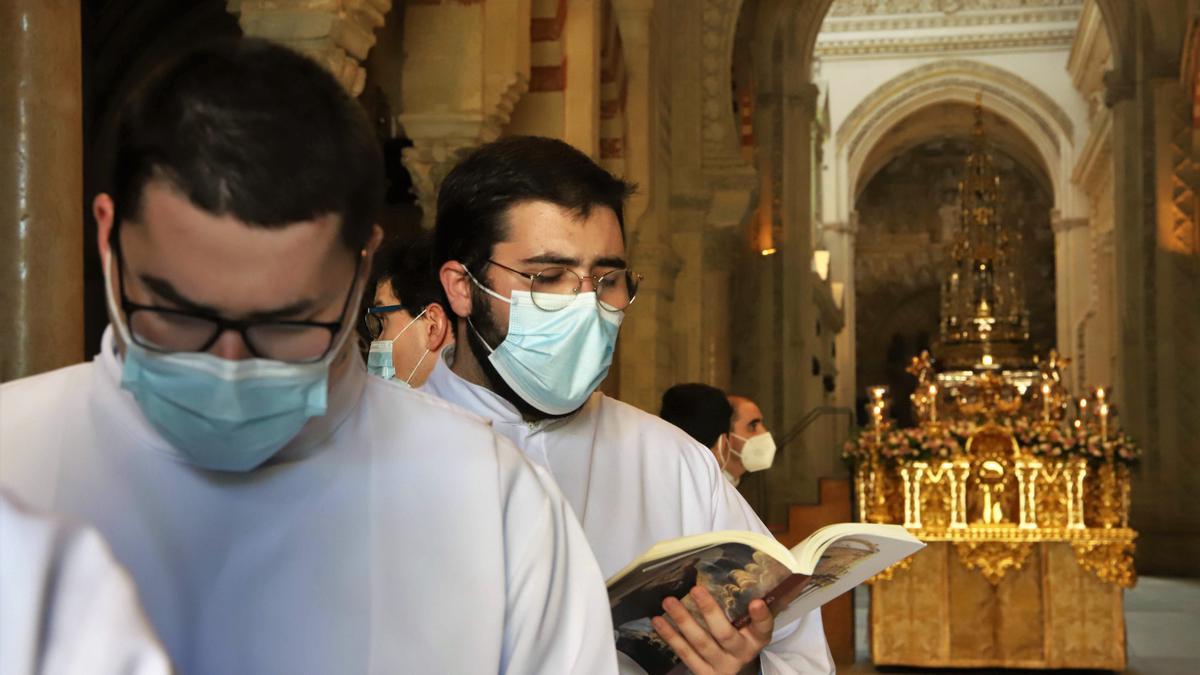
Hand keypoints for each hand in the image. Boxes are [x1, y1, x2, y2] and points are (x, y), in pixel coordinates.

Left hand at [651, 585, 773, 674]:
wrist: (733, 669)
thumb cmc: (739, 637)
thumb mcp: (747, 625)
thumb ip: (741, 604)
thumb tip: (722, 572)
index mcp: (757, 638)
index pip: (764, 627)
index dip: (761, 616)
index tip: (756, 602)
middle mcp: (741, 654)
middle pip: (725, 634)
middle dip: (709, 611)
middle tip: (695, 589)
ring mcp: (722, 666)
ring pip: (701, 643)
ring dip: (683, 621)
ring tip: (669, 601)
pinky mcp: (704, 674)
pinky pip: (686, 654)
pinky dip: (671, 637)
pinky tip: (659, 621)